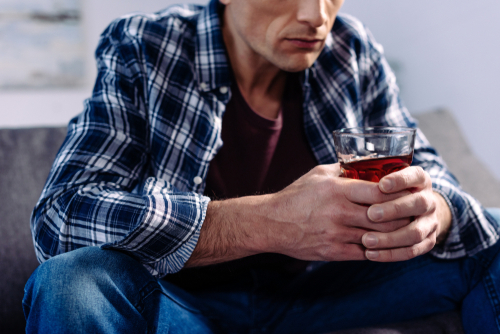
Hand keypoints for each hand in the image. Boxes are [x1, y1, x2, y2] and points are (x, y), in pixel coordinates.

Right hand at [264, 163, 410, 261]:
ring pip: (378, 237)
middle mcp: (339, 212)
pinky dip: (378, 250)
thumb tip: (365, 162)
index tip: (408, 193)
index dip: (399, 194)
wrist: (272, 223)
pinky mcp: (333, 252)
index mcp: (338, 190)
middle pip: (385, 217)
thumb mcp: (318, 174)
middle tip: (414, 213)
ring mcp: (336, 234)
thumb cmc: (296, 196)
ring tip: (404, 230)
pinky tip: (385, 245)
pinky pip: (365, 253)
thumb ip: (343, 169)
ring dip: (394, 235)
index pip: (380, 192)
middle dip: (403, 216)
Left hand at [361, 166, 451, 261]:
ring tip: (366, 240)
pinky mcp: (428, 242)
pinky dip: (391, 254)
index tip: (381, 184)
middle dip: (394, 209)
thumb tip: (339, 169)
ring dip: (390, 238)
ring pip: (415, 232)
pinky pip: (412, 251)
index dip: (400, 180)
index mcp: (419, 180)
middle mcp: (429, 199)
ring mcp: (430, 222)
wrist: (412, 211)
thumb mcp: (379, 178)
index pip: (415, 175)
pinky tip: (370, 254)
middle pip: (418, 204)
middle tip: (371, 214)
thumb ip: (365, 174)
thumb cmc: (386, 192)